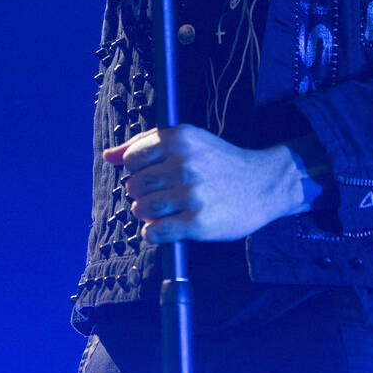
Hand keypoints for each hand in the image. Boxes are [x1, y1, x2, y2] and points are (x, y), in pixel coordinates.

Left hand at [102, 124, 307, 242]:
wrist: (264, 183)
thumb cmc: (220, 161)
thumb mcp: (188, 141)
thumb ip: (145, 144)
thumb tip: (107, 156)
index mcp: (181, 139)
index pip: (132, 158)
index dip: (137, 170)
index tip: (154, 174)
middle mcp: (185, 164)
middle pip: (134, 186)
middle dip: (142, 193)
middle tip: (162, 194)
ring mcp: (192, 194)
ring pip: (141, 209)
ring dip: (148, 214)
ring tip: (167, 210)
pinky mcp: (198, 222)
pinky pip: (155, 232)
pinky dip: (154, 233)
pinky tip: (168, 226)